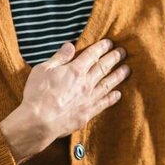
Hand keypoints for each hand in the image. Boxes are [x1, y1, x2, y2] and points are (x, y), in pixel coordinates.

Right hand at [0, 39, 129, 161]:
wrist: (39, 122)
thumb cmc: (37, 94)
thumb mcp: (43, 70)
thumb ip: (59, 58)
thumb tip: (70, 46)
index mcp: (75, 70)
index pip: (92, 54)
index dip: (102, 47)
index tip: (110, 43)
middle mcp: (86, 83)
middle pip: (104, 67)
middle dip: (114, 58)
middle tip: (123, 52)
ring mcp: (89, 98)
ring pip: (108, 84)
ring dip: (119, 76)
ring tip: (127, 70)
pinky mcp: (88, 113)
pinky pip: (104, 103)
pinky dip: (112, 98)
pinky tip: (118, 94)